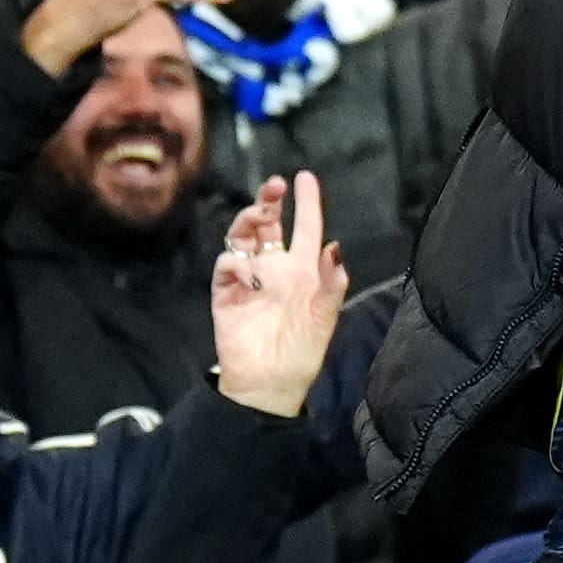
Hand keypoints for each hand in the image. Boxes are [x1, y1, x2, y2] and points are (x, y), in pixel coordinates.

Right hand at [208, 172, 347, 412]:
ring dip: (250, 221)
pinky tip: (249, 274)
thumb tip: (336, 245)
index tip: (304, 177)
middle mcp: (275, 268)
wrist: (270, 384)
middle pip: (269, 225)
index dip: (306, 203)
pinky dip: (235, 263)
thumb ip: (332, 282)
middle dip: (269, 202)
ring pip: (244, 237)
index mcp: (303, 271)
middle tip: (275, 187)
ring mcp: (249, 278)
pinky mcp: (226, 293)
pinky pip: (227, 266)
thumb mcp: (325, 317)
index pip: (306, 228)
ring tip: (260, 217)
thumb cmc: (302, 351)